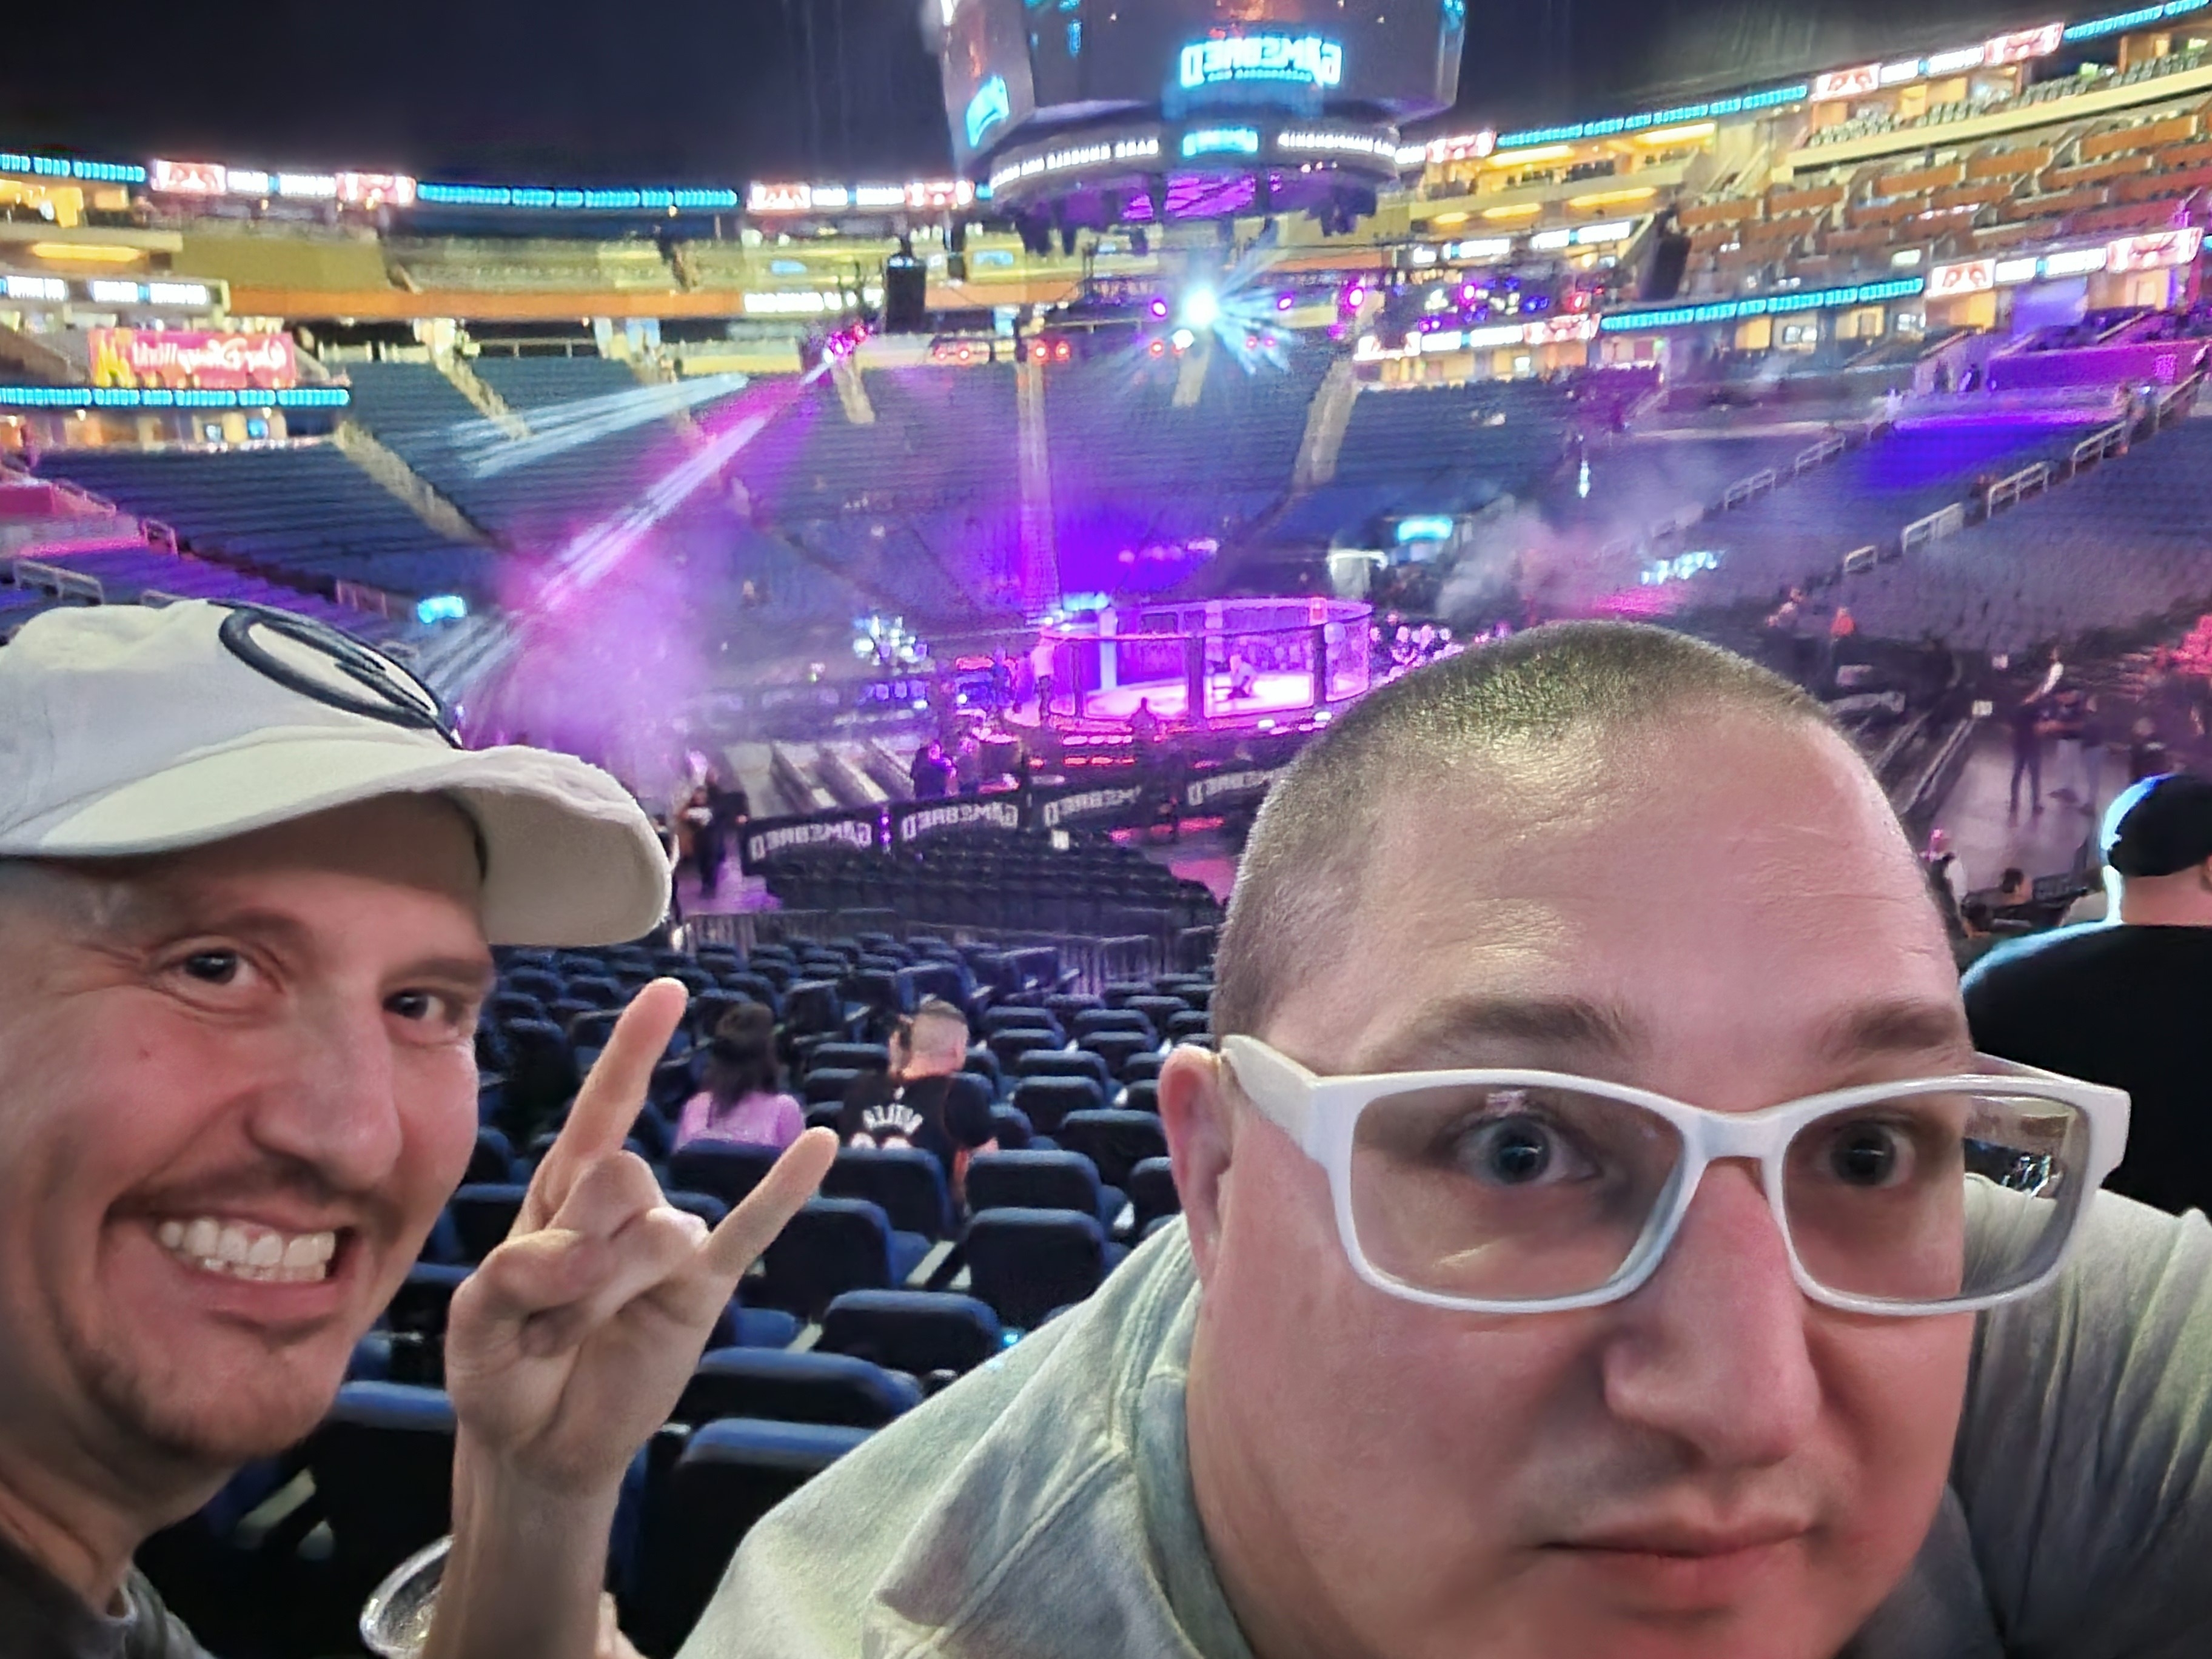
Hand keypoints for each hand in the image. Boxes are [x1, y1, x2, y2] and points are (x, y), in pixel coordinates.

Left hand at [443, 979, 834, 1496]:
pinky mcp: (702, 1287)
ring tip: (568, 1342)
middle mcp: (621, 1203)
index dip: (633, 1050)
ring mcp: (667, 1244)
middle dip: (573, 1255)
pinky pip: (750, 1231)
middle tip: (540, 1321)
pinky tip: (820, 1144)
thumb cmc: (502, 1370)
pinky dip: (784, 1189)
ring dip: (600, 1296)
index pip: (603, 1107)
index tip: (668, 993)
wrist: (538, 1446)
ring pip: (656, 1233)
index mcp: (560, 1191)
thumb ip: (513, 1275)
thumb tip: (584, 1251)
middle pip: (619, 1177)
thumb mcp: (474, 1325)